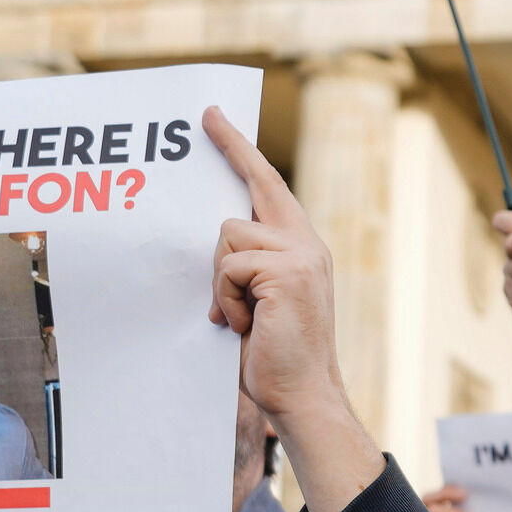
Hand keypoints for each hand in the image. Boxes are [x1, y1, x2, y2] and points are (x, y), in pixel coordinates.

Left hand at [202, 105, 385, 511]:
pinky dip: (227, 299)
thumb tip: (215, 239)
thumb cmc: (273, 356)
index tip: (216, 120)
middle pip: (255, 187)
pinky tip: (244, 325)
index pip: (268, 187)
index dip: (241, 151)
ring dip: (221, 280)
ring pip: (229, 235)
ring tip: (239, 316)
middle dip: (231, 147)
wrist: (302, 395)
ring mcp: (301, 255)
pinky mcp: (287, 272)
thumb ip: (249, 265)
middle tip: (205, 116)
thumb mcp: (260, 299)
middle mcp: (307, 243)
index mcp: (302, 247)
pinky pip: (230, 266)